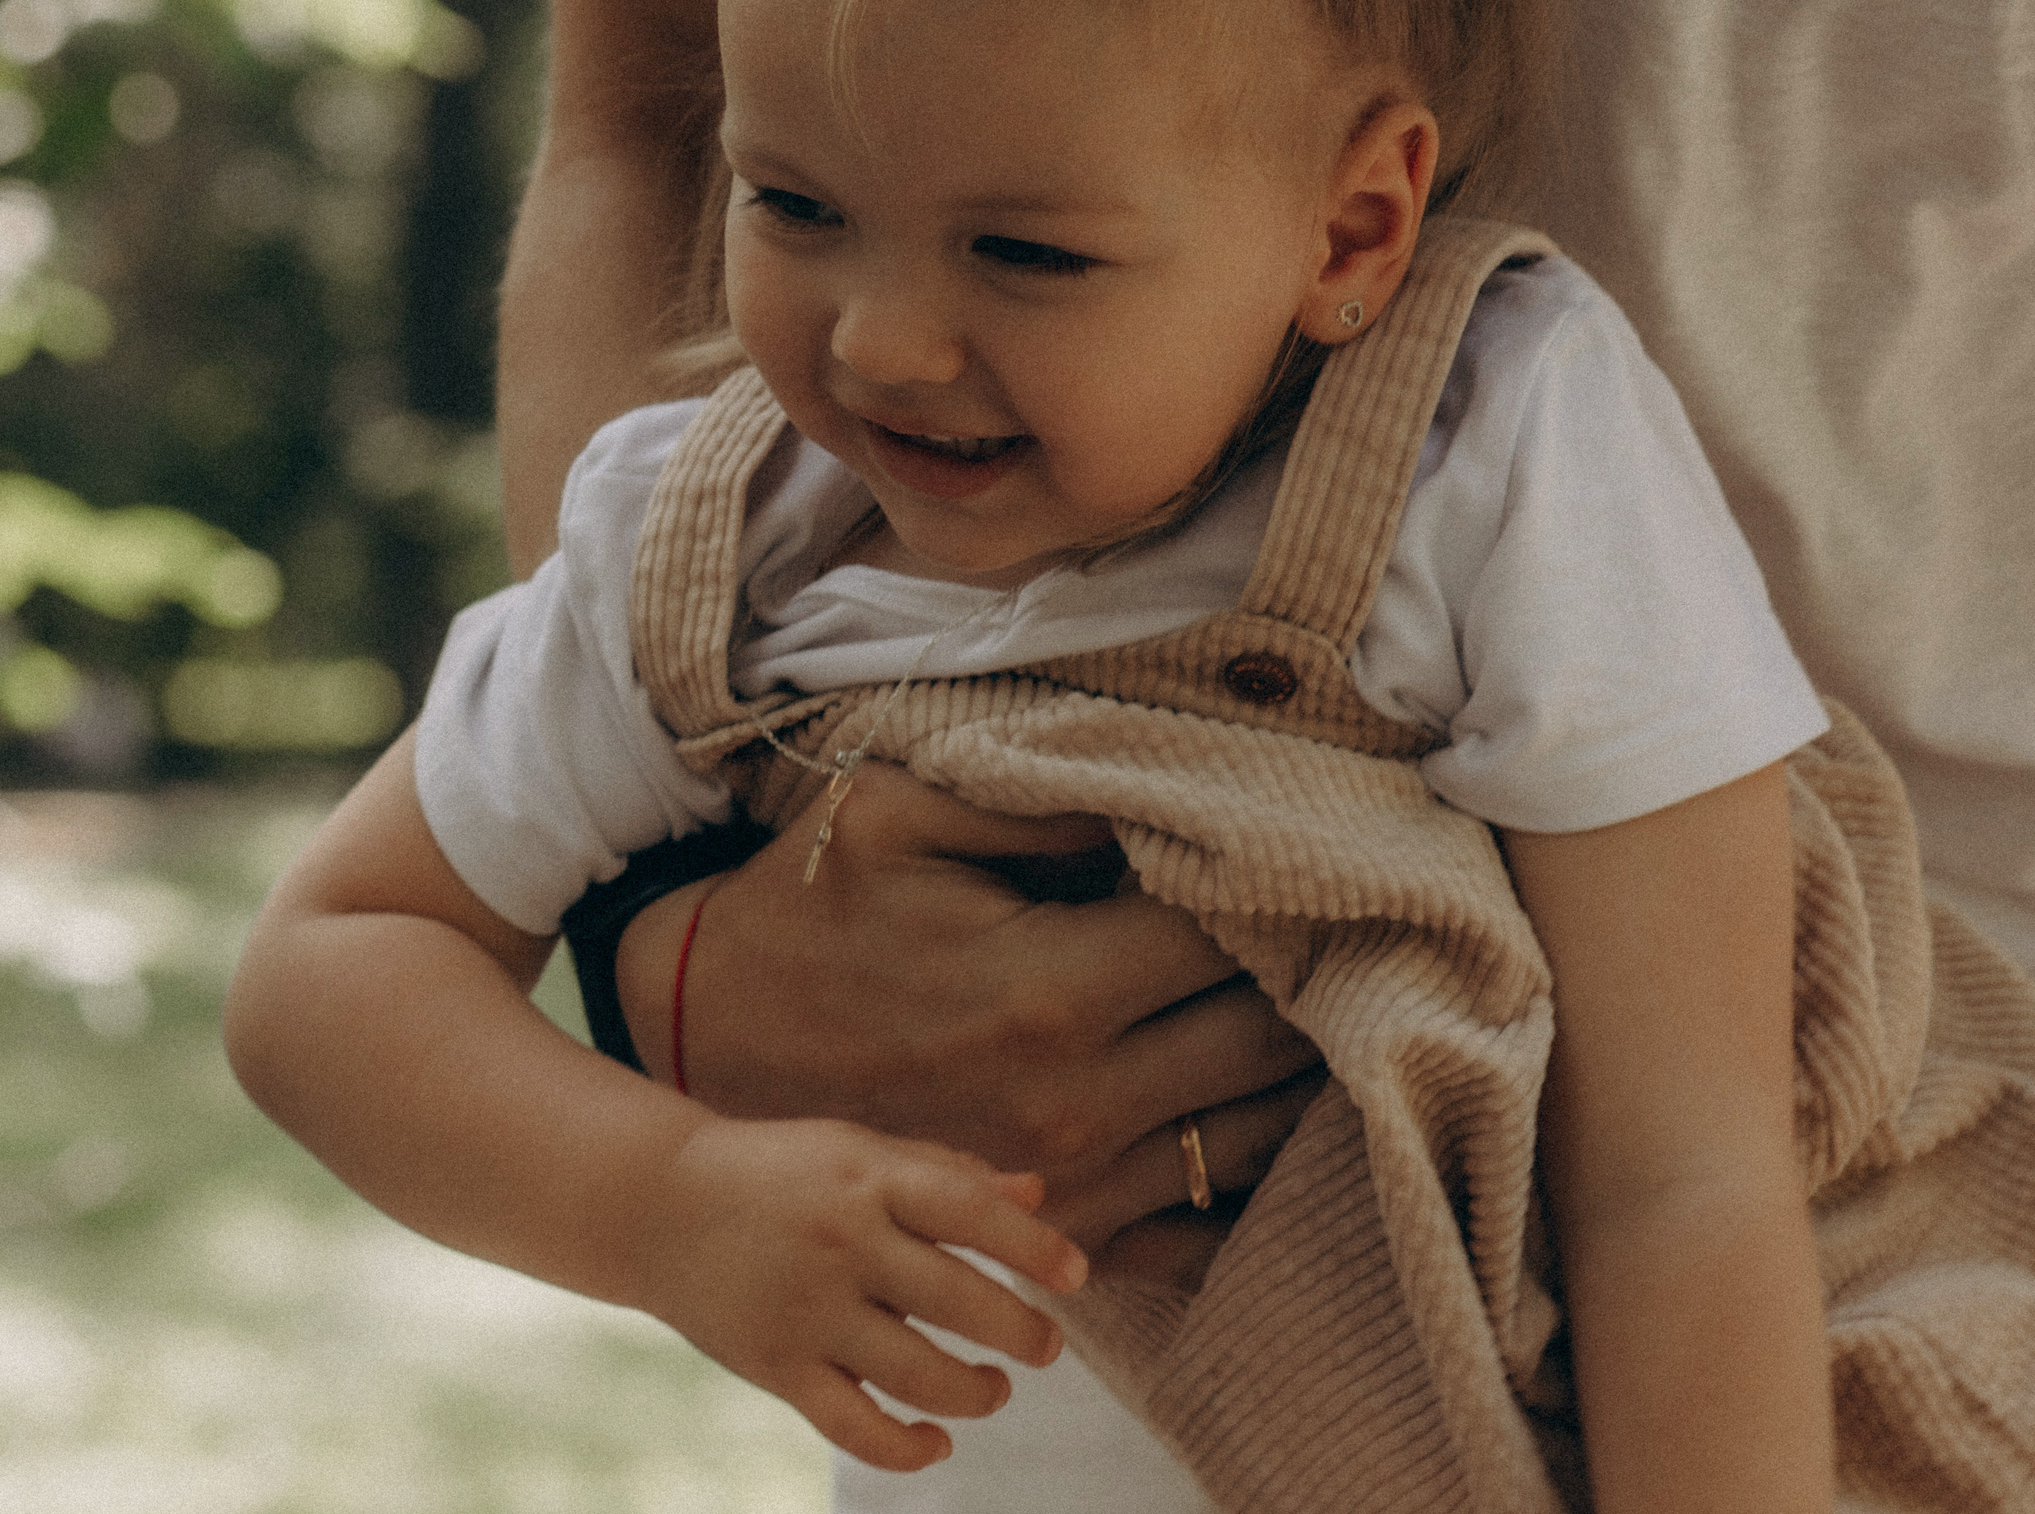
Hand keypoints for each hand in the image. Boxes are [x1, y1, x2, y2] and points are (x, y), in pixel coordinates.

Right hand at [618, 763, 1319, 1232]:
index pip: (1230, 938)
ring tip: (1320, 1008)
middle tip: (1334, 927)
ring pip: (1255, 1137)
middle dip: (1310, 978)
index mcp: (1050, 986)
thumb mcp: (895, 813)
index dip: (1280, 890)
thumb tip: (1165, 795)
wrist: (700, 1038)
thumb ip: (1042, 801)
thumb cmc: (805, 909)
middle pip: (1267, 1039)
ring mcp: (1073, 1187)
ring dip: (1298, 1075)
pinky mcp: (1058, 1237)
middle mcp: (1077, 1101)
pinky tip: (1261, 1118)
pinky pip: (1205, 1232)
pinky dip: (1253, 1181)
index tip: (1300, 856)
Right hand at [634, 1115, 1086, 1470]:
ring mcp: (808, 1309)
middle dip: (1021, 1333)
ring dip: (975, 1393)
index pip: (968, 1210)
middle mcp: (842, 1241)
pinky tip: (937, 1439)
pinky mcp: (778, 1366)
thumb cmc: (782, 1171)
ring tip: (994, 1388)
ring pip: (916, 1372)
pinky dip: (907, 1447)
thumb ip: (947, 1173)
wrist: (658, 1203)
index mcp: (868, 1177)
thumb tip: (1039, 1195)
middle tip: (1046, 1348)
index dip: (1031, 1247)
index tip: (1077, 1276)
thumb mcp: (860, 1152)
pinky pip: (854, 1427)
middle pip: (956, 1299)